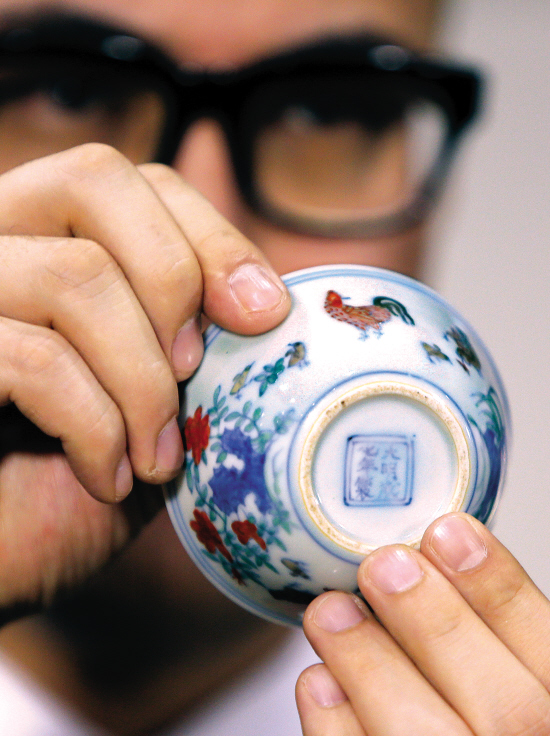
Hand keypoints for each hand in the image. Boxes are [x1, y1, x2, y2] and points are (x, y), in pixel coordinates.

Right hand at [0, 143, 289, 619]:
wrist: (7, 554)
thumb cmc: (75, 485)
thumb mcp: (151, 405)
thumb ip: (189, 342)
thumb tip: (264, 298)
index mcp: (43, 241)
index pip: (132, 178)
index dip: (211, 235)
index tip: (263, 314)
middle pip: (95, 178)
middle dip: (176, 280)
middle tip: (195, 372)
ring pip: (75, 275)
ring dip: (144, 381)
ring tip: (155, 456)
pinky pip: (35, 360)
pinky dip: (94, 427)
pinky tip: (105, 478)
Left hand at [297, 512, 549, 735]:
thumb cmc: (485, 718)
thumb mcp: (517, 679)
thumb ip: (491, 642)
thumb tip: (428, 560)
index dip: (501, 590)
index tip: (448, 530)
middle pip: (505, 711)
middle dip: (435, 623)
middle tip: (382, 564)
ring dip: (372, 667)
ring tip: (330, 611)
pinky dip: (338, 729)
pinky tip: (318, 681)